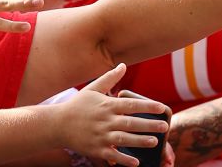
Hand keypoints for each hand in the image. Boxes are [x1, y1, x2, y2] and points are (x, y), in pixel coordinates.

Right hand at [54, 63, 170, 166]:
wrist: (56, 125)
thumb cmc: (77, 106)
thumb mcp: (92, 89)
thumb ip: (110, 78)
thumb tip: (124, 64)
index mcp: (107, 105)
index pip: (131, 105)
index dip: (147, 106)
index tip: (162, 108)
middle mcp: (105, 121)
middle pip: (130, 123)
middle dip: (148, 125)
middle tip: (165, 126)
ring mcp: (100, 136)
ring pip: (123, 140)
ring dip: (139, 142)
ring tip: (154, 142)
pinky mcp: (95, 149)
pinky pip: (112, 155)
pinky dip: (124, 160)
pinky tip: (136, 162)